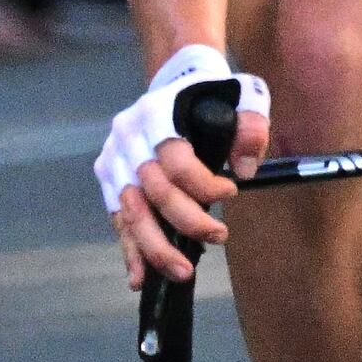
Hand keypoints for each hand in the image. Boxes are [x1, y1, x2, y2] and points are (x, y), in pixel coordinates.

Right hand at [101, 41, 265, 290]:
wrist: (176, 82)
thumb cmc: (212, 94)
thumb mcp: (243, 95)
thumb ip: (251, 127)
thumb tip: (246, 170)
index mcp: (155, 114)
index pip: (174, 160)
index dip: (203, 184)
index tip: (232, 193)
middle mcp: (127, 137)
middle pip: (152, 191)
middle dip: (186, 222)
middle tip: (219, 236)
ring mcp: (114, 159)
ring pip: (130, 211)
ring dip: (155, 247)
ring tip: (183, 272)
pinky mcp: (109, 178)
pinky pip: (119, 219)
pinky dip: (130, 250)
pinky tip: (140, 279)